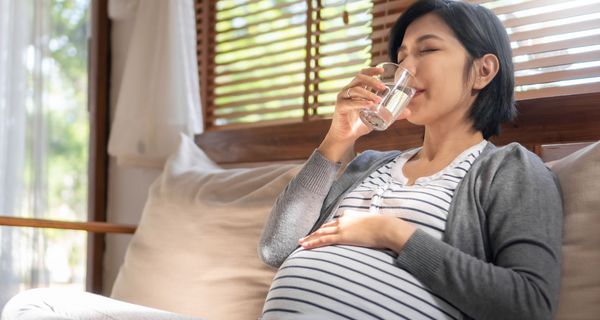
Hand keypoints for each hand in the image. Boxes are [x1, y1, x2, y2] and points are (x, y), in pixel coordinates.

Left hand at [298, 210, 416, 252]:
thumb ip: (367, 227)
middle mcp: (343, 220)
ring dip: (310, 238)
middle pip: (324, 227)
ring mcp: (341, 227)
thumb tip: (370, 232)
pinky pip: (322, 240)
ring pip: (320, 233)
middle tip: (304, 238)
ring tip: (301, 242)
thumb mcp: (373, 224)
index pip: (334, 222)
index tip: (319, 231)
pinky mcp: (341, 236)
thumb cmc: (383, 227)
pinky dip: (312, 242)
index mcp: (350, 215)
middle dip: (314, 233)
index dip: (324, 228)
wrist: (385, 228)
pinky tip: (304, 246)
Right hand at [318, 68, 410, 162]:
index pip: (362, 74)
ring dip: (368, 93)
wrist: (346, 137)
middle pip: (359, 78)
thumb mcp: (377, 117)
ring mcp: (343, 98)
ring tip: (378, 99)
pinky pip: (350, 103)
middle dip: (372, 80)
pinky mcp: (340, 107)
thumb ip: (390, 113)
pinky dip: (361, 103)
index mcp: (356, 89)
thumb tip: (408, 112)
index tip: (382, 71)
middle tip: (383, 87)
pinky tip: (369, 106)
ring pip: (355, 90)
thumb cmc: (360, 124)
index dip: (371, 70)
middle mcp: (348, 90)